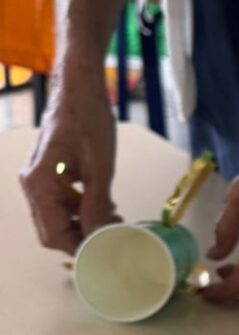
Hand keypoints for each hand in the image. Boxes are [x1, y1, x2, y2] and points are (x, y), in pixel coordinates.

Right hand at [20, 63, 118, 252]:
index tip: (104, 246)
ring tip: (112, 218)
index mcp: (38, 184)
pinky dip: (78, 208)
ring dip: (81, 223)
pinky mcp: (46, 173)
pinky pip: (58, 201)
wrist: (79, 88)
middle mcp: (31, 184)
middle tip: (112, 233)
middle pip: (51, 229)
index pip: (52, 234)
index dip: (79, 245)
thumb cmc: (88, 119)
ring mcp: (36, 178)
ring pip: (55, 217)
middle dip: (81, 236)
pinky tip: (102, 203)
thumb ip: (96, 204)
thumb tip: (100, 234)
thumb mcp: (100, 166)